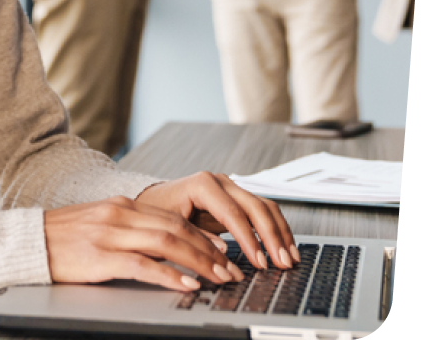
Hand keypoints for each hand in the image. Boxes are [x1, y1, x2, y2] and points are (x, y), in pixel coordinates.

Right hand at [44, 195, 245, 291]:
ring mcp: (110, 234)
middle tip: (231, 269)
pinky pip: (143, 265)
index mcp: (122, 205)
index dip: (202, 234)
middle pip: (176, 229)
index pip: (172, 217)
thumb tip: (163, 245)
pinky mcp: (101, 257)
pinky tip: (186, 284)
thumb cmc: (64, 238)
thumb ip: (129, 229)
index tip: (223, 251)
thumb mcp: (100, 224)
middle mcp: (120, 215)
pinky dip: (169, 275)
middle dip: (209, 251)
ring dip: (199, 262)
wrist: (30, 241)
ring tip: (219, 278)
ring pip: (167, 244)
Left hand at [137, 172, 298, 273]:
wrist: (154, 200)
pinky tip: (285, 247)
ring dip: (280, 233)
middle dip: (272, 236)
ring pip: (265, 206)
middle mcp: (220, 182)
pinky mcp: (236, 199)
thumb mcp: (172, 226)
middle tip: (282, 263)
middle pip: (255, 206)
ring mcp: (230, 188)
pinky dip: (276, 229)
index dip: (249, 239)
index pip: (233, 213)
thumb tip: (224, 256)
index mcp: (202, 185)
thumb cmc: (159, 212)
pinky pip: (263, 210)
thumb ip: (197, 239)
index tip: (261, 262)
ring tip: (290, 258)